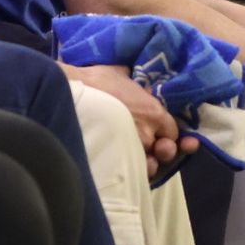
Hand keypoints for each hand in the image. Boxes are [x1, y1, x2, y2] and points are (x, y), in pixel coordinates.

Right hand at [69, 64, 198, 176]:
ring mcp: (132, 149)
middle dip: (161, 150)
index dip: (167, 134)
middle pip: (165, 151)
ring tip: (136, 157)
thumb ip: (132, 79)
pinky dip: (130, 170)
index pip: (173, 131)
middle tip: (153, 147)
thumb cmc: (95, 80)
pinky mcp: (115, 160)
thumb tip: (131, 75)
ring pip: (149, 165)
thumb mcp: (121, 73)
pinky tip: (124, 164)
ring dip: (146, 162)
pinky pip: (131, 171)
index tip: (160, 132)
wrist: (72, 95)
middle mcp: (148, 133)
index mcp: (154, 112)